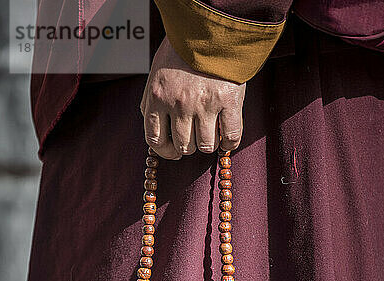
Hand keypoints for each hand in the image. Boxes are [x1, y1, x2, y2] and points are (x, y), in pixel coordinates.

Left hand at [140, 36, 245, 159]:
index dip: (166, 151)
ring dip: (209, 143)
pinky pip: (230, 138)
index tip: (174, 152)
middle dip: (190, 145)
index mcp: (158, 97)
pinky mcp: (228, 101)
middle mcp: (179, 104)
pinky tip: (227, 138)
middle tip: (196, 136)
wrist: (211, 25)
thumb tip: (157, 135)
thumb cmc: (182, 51)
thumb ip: (153, 104)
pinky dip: (229, 143)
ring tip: (212, 132)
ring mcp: (204, 104)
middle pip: (184, 146)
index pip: (156, 141)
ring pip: (205, 146)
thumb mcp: (157, 75)